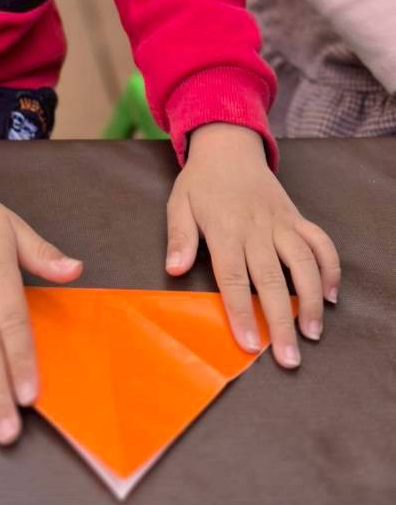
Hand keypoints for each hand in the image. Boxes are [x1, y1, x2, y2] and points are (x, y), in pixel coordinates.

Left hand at [165, 124, 340, 368]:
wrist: (228, 145)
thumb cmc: (200, 182)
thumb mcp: (179, 204)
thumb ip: (179, 237)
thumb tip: (174, 269)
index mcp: (225, 229)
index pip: (234, 277)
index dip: (242, 312)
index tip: (249, 345)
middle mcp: (257, 228)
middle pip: (272, 279)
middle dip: (281, 321)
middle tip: (289, 359)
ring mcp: (281, 222)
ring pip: (303, 262)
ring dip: (311, 299)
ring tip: (313, 333)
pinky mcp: (297, 217)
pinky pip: (320, 241)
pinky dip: (330, 266)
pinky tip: (331, 294)